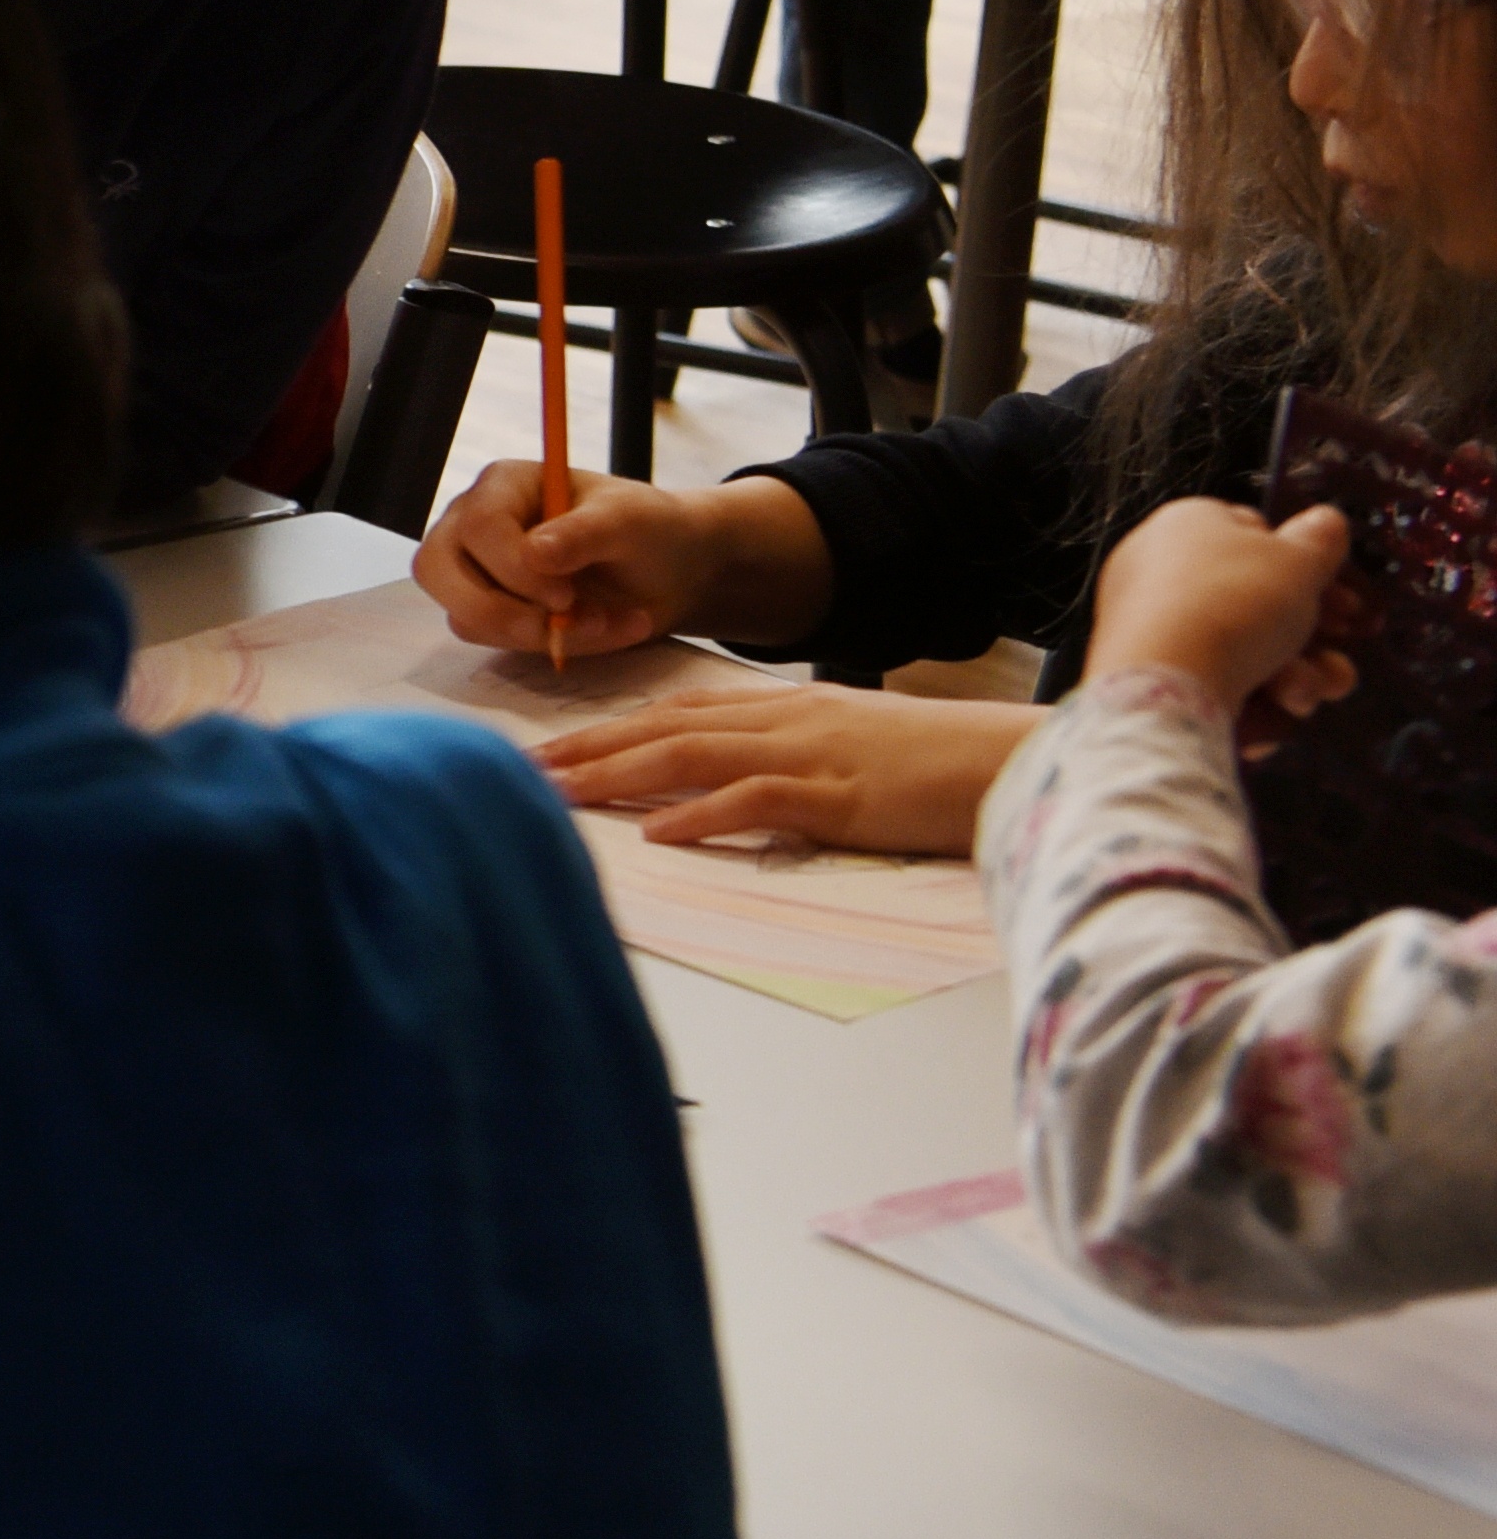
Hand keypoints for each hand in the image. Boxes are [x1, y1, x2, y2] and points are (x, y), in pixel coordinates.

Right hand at [411, 460, 796, 662]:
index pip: (477, 526)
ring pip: (461, 612)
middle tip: (561, 623)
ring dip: (534, 633)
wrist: (670, 571)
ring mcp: (475, 570)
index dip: (513, 568)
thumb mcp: (629, 521)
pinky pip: (488, 638)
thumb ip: (584, 532)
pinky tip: (592, 631)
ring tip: (601, 623)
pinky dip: (543, 646)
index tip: (566, 595)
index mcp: (504, 486)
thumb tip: (533, 554)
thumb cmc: (648, 529)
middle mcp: (474, 524)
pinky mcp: (488, 609)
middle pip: (436, 569)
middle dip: (500, 610)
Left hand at [529, 676, 1033, 852]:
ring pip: (694, 755)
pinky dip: (705, 815)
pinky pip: (760, 800)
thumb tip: (728, 782)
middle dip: (590, 747)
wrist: (1013, 758)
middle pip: (667, 727)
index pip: (679, 709)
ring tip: (560, 793)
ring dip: (620, 776)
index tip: (552, 745)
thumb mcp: (848, 743)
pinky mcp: (842, 797)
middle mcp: (787, 721)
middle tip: (525, 767)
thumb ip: (787, 753)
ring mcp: (813, 755)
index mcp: (786, 708)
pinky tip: (659, 830)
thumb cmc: (935, 761)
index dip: (609, 726)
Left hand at [1084, 497, 1360, 726]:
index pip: (1253, 533)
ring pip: (1244, 643)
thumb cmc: (1233, 603)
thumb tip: (1325, 521)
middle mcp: (1157, 568)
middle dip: (1312, 627)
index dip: (1305, 563)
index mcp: (1186, 523)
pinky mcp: (1151, 674)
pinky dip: (1259, 692)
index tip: (1343, 593)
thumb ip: (1320, 539)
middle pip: (1255, 596)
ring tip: (1313, 687)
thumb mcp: (1298, 559)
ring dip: (1297, 669)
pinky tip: (1286, 706)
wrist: (1167, 681)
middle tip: (1344, 641)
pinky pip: (1217, 676)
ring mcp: (1149, 624)